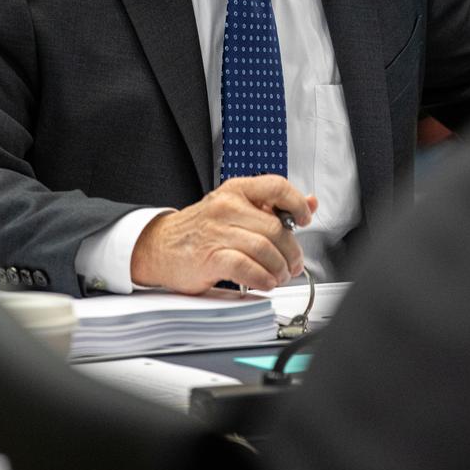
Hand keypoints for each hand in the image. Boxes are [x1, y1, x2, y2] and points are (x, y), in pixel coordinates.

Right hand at [130, 176, 317, 294]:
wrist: (159, 246)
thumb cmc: (201, 229)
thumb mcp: (236, 208)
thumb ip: (272, 206)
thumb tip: (309, 202)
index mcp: (236, 190)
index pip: (277, 186)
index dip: (297, 204)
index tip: (304, 220)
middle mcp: (227, 206)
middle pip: (276, 228)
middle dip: (291, 252)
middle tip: (293, 264)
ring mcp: (217, 231)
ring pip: (265, 249)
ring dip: (279, 268)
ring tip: (279, 275)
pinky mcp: (210, 257)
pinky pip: (247, 268)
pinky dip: (263, 278)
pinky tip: (265, 282)